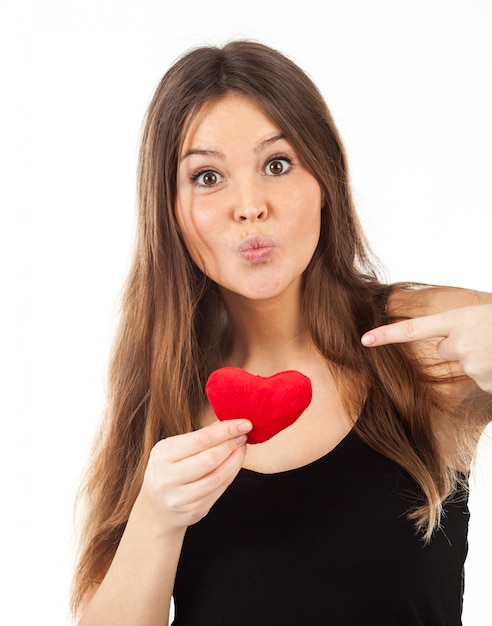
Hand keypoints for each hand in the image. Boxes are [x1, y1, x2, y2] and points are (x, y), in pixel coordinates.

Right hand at [139, 419, 251, 532]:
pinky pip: (220, 490)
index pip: (200, 440)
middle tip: (244, 434)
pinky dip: (232, 473)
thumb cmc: (169, 468)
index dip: (226, 431)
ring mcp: (180, 498)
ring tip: (242, 447)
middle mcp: (168, 478)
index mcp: (162, 455)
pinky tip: (235, 462)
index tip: (244, 423)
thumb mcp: (174, 448)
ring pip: (219, 476)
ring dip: (236, 459)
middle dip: (232, 444)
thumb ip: (200, 436)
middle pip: (211, 459)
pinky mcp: (194, 510)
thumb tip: (228, 422)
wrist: (156, 507)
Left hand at [361, 304, 491, 392]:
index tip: (365, 339)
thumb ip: (461, 329)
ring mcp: (473, 364)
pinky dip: (491, 373)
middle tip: (485, 338)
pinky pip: (480, 378)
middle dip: (459, 346)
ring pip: (464, 364)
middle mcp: (460, 342)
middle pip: (444, 350)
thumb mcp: (482, 317)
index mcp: (459, 319)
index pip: (414, 329)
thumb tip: (446, 345)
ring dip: (479, 359)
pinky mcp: (484, 381)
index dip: (388, 335)